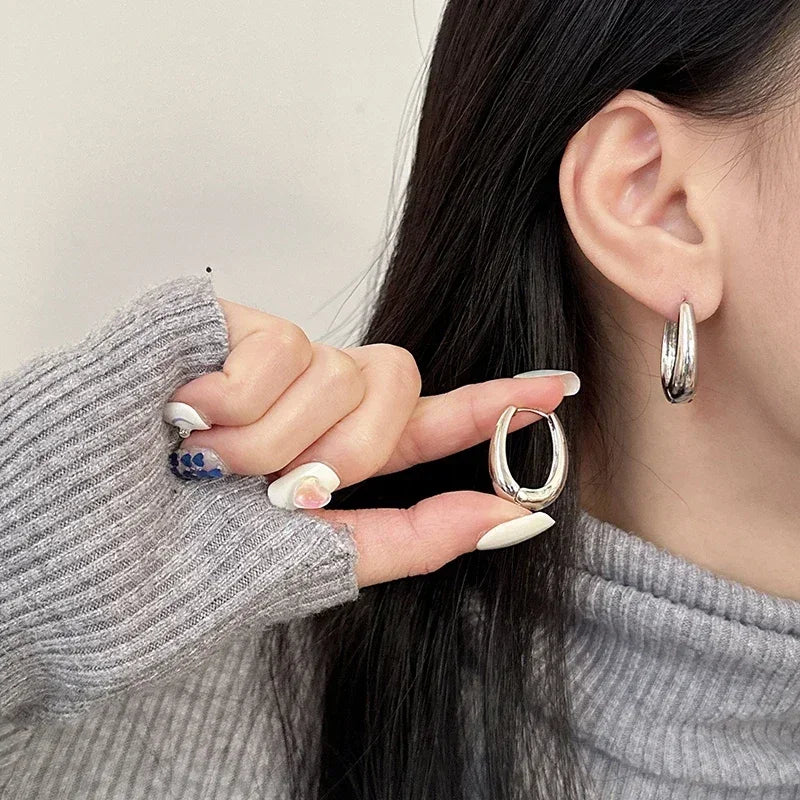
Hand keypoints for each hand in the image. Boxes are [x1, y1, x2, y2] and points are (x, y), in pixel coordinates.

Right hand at [163, 297, 578, 587]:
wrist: (70, 538)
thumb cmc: (171, 564)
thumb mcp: (306, 565)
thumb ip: (413, 540)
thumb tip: (515, 515)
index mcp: (330, 460)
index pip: (427, 424)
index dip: (493, 403)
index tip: (556, 388)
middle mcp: (312, 403)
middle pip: (399, 390)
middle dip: (346, 454)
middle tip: (272, 491)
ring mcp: (274, 361)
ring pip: (340, 377)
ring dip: (269, 447)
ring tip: (201, 461)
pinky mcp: (233, 320)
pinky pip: (281, 355)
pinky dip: (229, 409)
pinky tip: (179, 416)